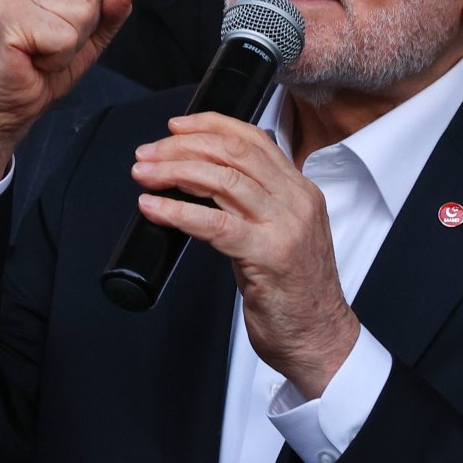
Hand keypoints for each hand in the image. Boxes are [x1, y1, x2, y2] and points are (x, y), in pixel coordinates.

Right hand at [0, 0, 160, 189]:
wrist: (3, 106)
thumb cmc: (38, 72)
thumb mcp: (89, 42)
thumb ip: (111, 12)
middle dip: (87, 26)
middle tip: (53, 44)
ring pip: (83, 9)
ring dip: (70, 43)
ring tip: (41, 51)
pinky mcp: (8, 13)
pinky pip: (63, 34)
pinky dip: (56, 56)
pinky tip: (32, 57)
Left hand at [132, 113, 358, 398]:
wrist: (319, 338)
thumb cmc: (293, 290)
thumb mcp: (278, 232)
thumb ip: (251, 203)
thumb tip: (198, 178)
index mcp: (300, 190)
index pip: (253, 139)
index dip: (209, 125)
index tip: (175, 127)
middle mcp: (296, 201)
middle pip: (232, 153)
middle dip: (182, 147)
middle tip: (147, 153)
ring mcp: (285, 227)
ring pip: (222, 180)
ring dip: (173, 172)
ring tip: (143, 175)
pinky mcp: (268, 256)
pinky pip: (215, 224)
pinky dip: (177, 211)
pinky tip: (153, 208)